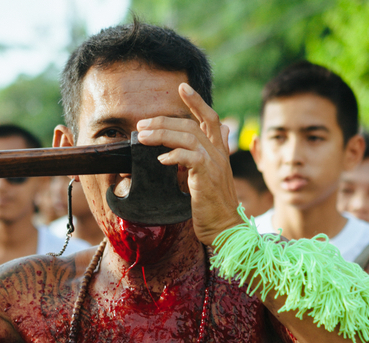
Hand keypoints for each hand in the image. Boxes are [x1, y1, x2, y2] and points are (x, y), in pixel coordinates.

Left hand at [134, 84, 239, 245]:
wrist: (226, 229)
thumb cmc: (213, 207)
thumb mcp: (210, 178)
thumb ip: (206, 158)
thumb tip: (202, 141)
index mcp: (219, 152)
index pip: (210, 118)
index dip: (197, 101)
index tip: (182, 87)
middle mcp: (219, 153)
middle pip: (192, 125)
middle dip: (164, 121)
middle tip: (142, 124)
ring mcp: (215, 164)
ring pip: (189, 137)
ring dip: (162, 134)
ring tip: (143, 137)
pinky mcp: (208, 176)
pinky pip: (191, 157)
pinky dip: (174, 155)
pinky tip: (160, 159)